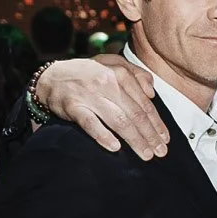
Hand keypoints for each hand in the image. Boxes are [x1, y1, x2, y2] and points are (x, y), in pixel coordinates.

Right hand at [36, 56, 169, 159]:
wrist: (51, 77)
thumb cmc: (88, 73)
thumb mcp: (113, 64)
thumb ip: (136, 74)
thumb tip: (152, 93)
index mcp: (119, 73)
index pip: (144, 103)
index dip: (157, 123)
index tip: (165, 139)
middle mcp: (106, 83)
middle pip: (134, 114)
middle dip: (150, 135)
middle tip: (160, 152)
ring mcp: (89, 95)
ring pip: (118, 120)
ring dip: (134, 139)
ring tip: (146, 154)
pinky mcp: (73, 107)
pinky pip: (90, 123)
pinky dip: (103, 136)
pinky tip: (115, 147)